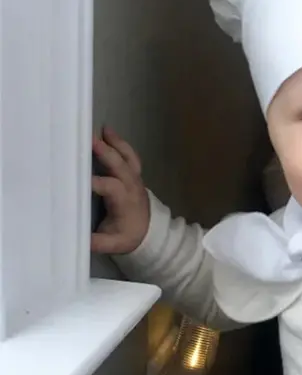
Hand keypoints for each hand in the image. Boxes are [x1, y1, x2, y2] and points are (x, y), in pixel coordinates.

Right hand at [91, 127, 149, 254]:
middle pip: (121, 166)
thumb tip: (78, 239)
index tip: (81, 179)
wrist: (150, 232)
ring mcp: (136, 179)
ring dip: (115, 143)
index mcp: (126, 202)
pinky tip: (108, 133)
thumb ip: (96, 242)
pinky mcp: (135, 174)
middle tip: (90, 141)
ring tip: (103, 130)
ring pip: (128, 157)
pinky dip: (120, 144)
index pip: (112, 187)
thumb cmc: (127, 235)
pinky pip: (130, 156)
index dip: (98, 182)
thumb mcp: (112, 244)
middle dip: (106, 153)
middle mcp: (132, 187)